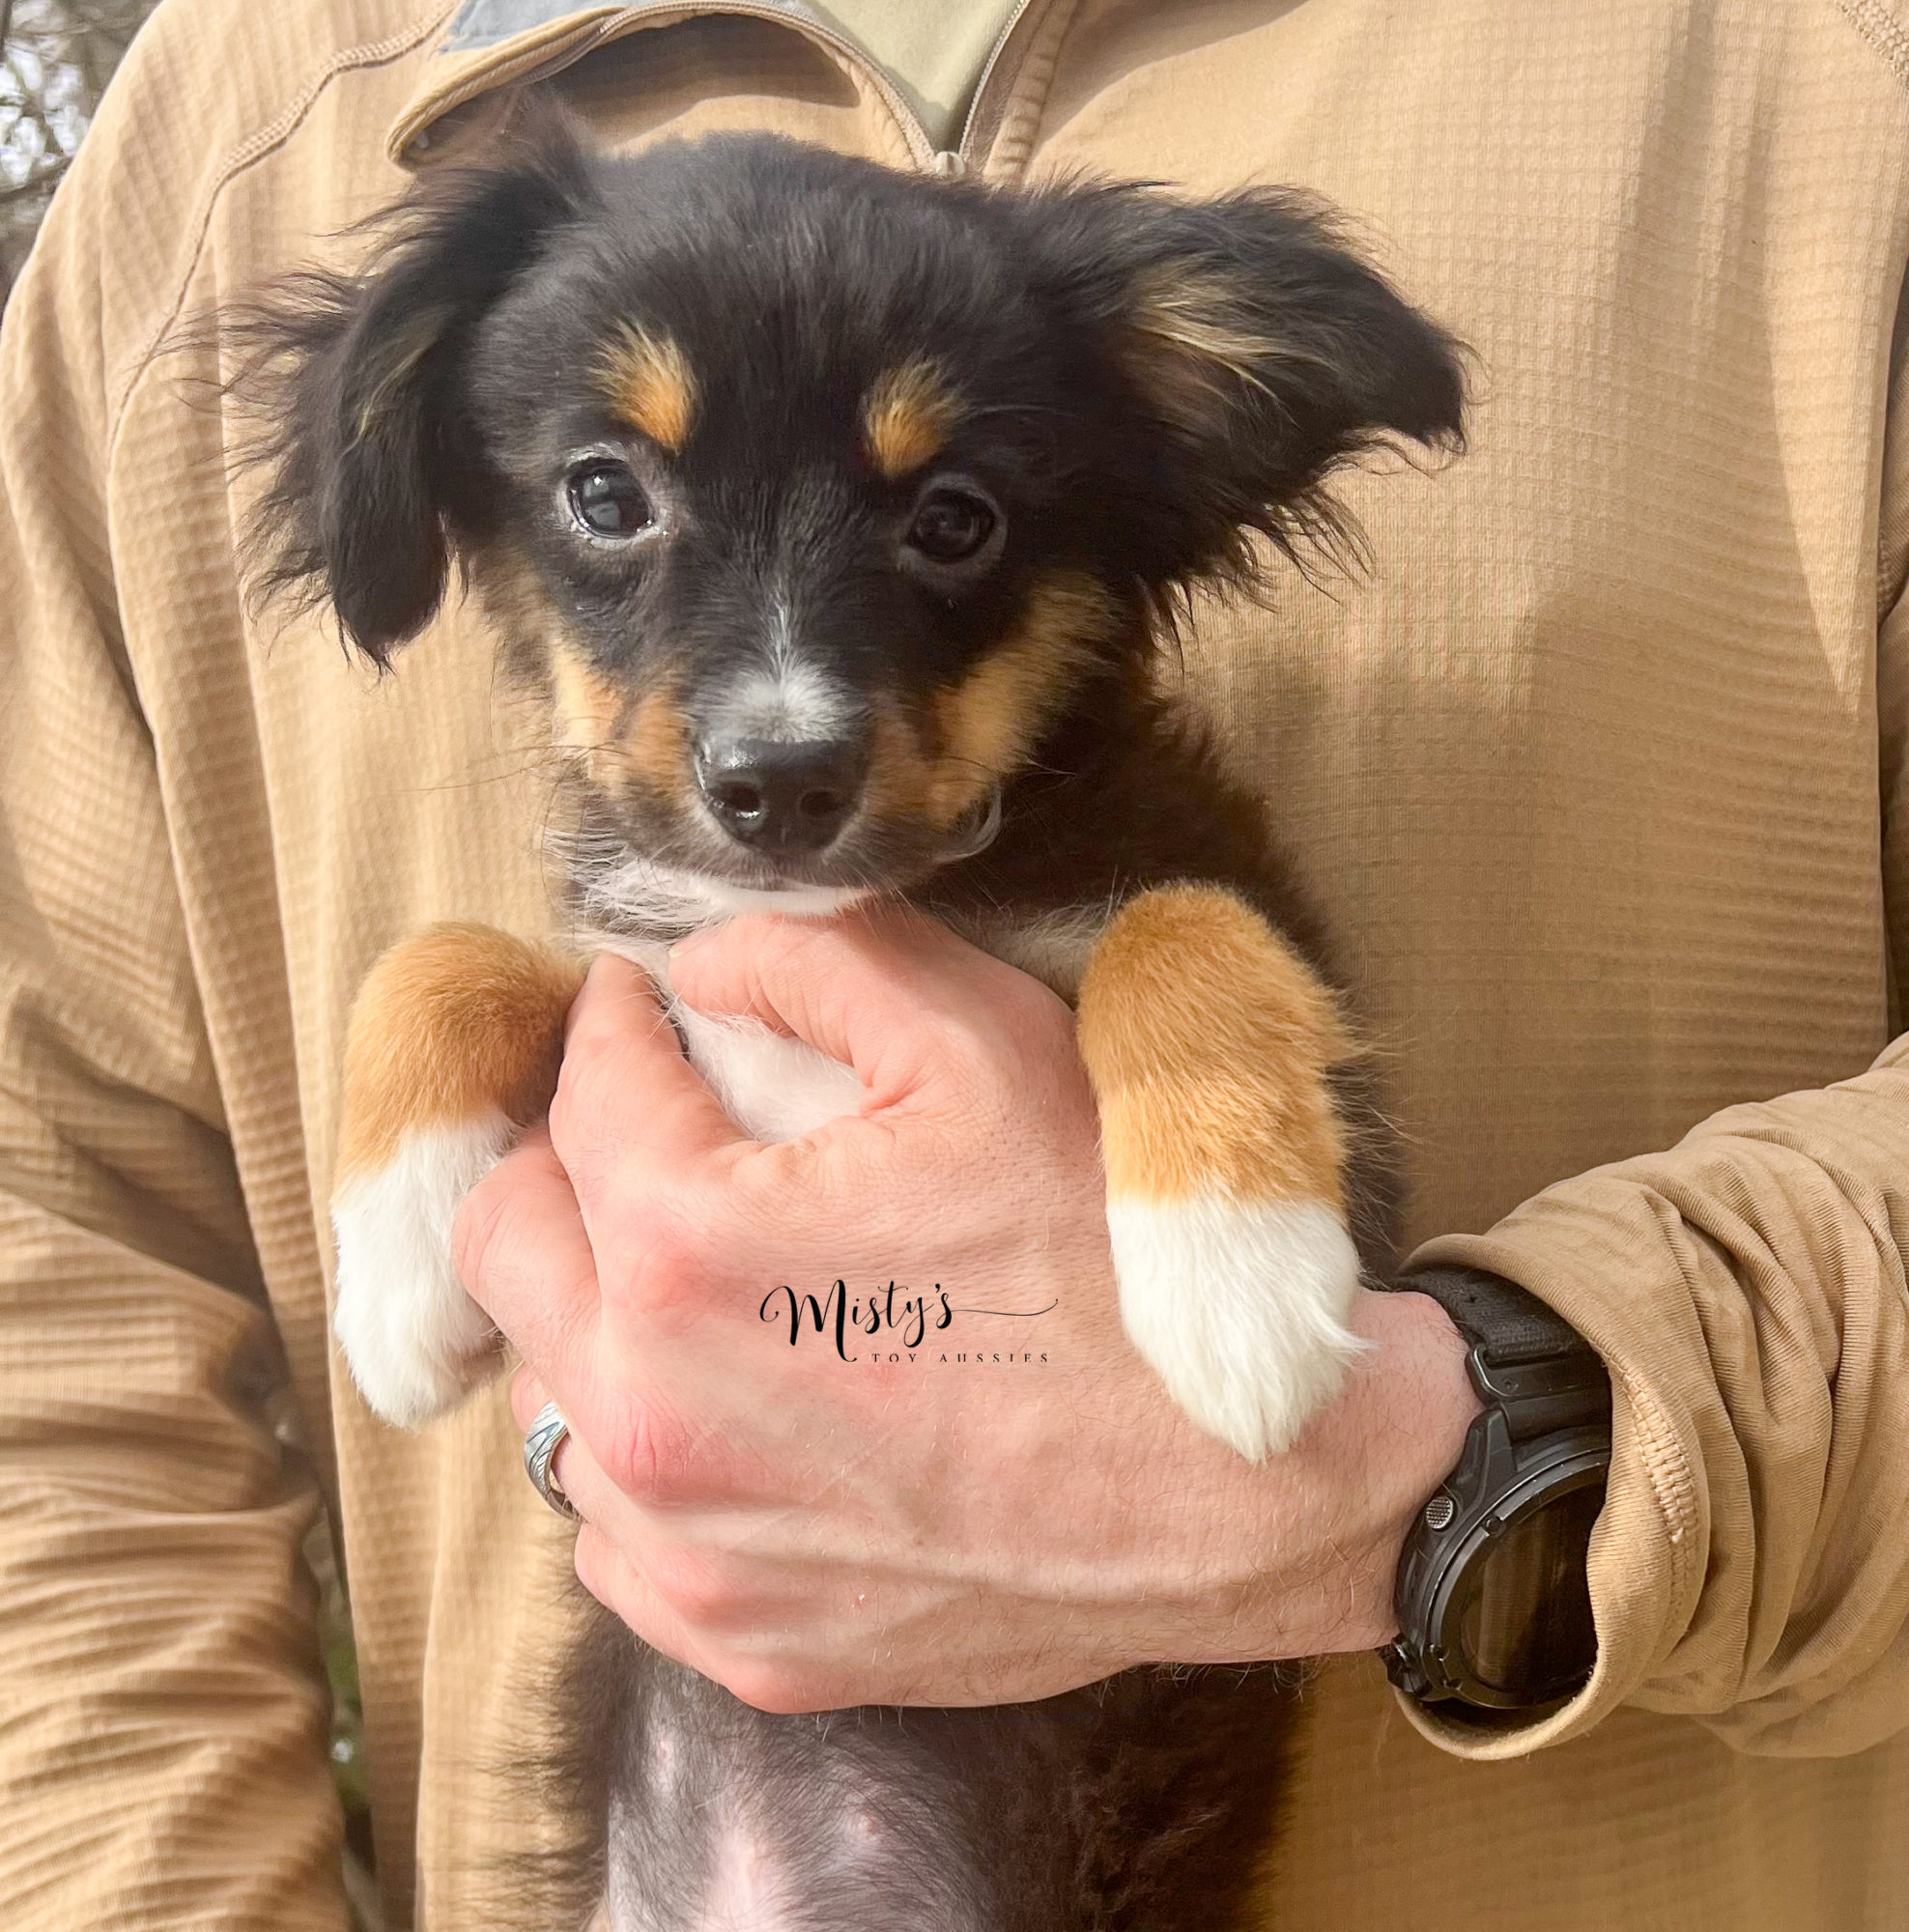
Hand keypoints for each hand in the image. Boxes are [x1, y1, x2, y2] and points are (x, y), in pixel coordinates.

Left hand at [454, 907, 1478, 1712]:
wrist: (1245, 1481)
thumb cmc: (1116, 1256)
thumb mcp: (983, 1041)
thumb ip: (812, 957)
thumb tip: (699, 966)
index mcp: (686, 1249)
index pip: (579, 1094)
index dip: (612, 1027)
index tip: (643, 1013)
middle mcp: (650, 1417)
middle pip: (506, 1245)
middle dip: (564, 1163)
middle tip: (649, 1135)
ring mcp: (689, 1551)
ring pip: (553, 1397)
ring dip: (602, 1318)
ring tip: (711, 1284)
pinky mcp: (739, 1640)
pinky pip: (620, 1535)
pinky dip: (658, 1458)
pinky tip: (755, 1416)